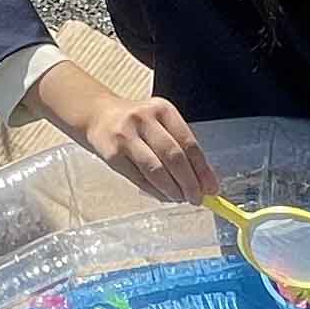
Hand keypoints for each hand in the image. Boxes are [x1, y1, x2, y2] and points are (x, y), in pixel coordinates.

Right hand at [35, 63, 221, 203]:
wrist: (98, 116)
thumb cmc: (136, 124)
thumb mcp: (160, 124)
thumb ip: (181, 147)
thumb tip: (204, 180)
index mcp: (163, 110)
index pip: (189, 143)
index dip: (202, 169)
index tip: (211, 188)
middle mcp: (144, 119)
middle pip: (174, 157)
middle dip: (189, 183)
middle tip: (197, 198)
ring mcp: (126, 136)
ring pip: (156, 170)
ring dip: (172, 190)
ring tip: (180, 198)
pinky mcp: (112, 154)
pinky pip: (139, 178)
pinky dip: (155, 192)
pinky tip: (164, 196)